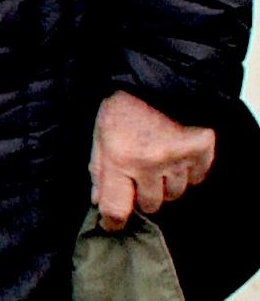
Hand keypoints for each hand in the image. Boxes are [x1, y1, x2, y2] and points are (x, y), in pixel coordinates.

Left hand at [92, 90, 217, 228]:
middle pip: (151, 205)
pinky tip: (178, 157)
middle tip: (139, 180)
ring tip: (159, 164)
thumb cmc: (124, 105)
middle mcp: (150, 163)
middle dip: (143, 197)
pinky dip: (189, 172)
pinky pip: (198, 178)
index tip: (114, 224)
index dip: (114, 222)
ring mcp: (179, 157)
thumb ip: (98, 171)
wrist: (160, 76)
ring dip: (166, 185)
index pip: (116, 209)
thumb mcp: (100, 135)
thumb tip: (98, 201)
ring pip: (175, 194)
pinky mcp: (202, 148)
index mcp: (119, 160)